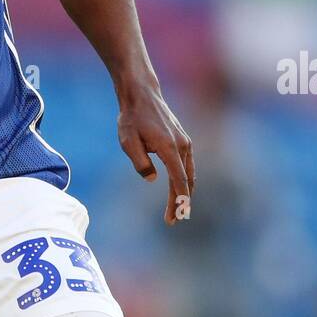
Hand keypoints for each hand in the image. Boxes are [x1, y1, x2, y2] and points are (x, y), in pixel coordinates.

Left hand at [117, 82, 194, 225]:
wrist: (142, 95)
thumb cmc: (132, 118)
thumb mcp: (127, 141)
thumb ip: (140, 162)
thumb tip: (153, 179)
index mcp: (170, 147)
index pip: (179, 179)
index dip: (179, 199)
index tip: (179, 214)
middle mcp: (182, 145)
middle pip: (185, 180)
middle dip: (181, 202)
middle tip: (173, 220)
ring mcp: (185, 142)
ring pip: (189, 173)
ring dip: (184, 192)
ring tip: (176, 210)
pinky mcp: (183, 140)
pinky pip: (187, 165)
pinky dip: (185, 180)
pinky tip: (180, 190)